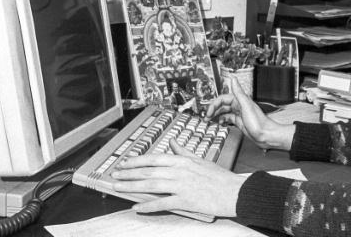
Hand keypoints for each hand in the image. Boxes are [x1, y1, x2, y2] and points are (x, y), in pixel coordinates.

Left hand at [111, 138, 245, 216]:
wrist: (235, 191)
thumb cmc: (220, 177)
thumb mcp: (200, 160)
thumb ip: (183, 152)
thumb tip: (172, 143)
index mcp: (182, 160)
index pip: (154, 158)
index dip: (136, 160)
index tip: (124, 163)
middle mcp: (179, 171)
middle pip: (148, 170)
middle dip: (128, 173)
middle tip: (115, 175)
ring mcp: (182, 185)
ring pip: (151, 184)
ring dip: (132, 186)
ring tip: (118, 188)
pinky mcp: (185, 200)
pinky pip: (162, 202)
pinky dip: (148, 205)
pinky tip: (137, 207)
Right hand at [205, 75, 294, 150]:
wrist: (266, 136)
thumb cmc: (258, 122)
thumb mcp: (246, 106)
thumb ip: (239, 92)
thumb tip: (233, 78)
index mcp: (240, 100)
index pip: (222, 99)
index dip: (214, 105)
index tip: (208, 112)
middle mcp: (239, 106)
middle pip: (222, 106)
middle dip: (213, 110)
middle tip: (206, 118)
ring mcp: (239, 114)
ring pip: (224, 112)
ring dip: (216, 115)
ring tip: (209, 121)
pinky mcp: (240, 122)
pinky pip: (228, 119)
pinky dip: (222, 120)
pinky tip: (220, 123)